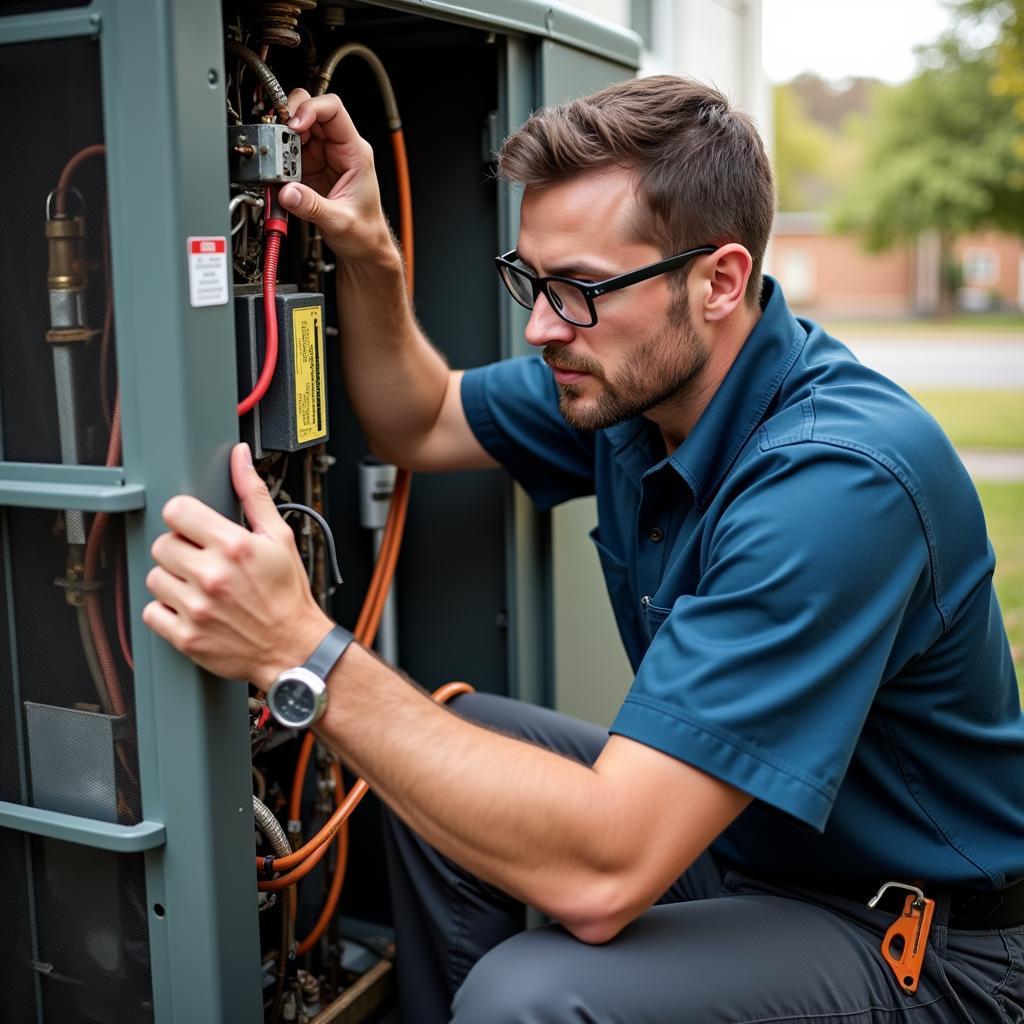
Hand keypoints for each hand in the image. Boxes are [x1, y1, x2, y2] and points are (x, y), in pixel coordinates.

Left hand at [142, 443, 333, 690]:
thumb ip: (253, 496)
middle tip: (201, 560)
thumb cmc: (288, 595)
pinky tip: (190, 607)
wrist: (295, 647)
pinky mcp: (186, 636)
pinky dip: (165, 611)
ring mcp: (196, 608)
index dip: (185, 517)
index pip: (177, 512)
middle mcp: (212, 576)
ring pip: (154, 577)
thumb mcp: (280, 538)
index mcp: (233, 546)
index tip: (194, 528)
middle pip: (162, 544)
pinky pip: (152, 613)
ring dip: (171, 579)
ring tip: (197, 586)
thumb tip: (239, 459)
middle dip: (179, 549)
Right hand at [278, 89, 393, 261]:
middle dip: (289, 120)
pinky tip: (278, 173)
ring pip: (296, 130)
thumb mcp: (340, 221)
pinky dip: (279, 158)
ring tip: (277, 160)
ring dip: (282, 140)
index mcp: (355, 152)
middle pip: (310, 112)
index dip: (310, 109)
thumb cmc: (364, 232)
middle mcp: (338, 149)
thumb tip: (287, 192)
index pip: (333, 110)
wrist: (364, 248)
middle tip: (277, 139)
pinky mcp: (309, 169)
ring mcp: (322, 157)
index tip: (293, 125)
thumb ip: (312, 206)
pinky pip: (289, 152)